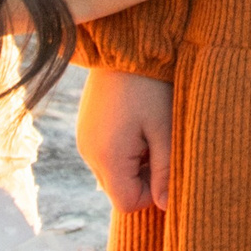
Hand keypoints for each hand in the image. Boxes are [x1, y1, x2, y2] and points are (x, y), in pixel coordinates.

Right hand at [76, 68, 173, 211]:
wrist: (126, 43)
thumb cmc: (151, 86)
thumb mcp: (165, 129)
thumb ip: (165, 172)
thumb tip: (166, 206)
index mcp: (107, 157)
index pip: (127, 203)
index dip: (151, 193)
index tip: (166, 164)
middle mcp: (89, 152)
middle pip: (118, 189)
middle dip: (143, 177)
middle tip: (160, 144)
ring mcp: (85, 138)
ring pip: (113, 170)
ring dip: (134, 161)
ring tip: (150, 128)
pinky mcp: (87, 125)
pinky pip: (106, 152)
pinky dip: (124, 147)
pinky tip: (138, 120)